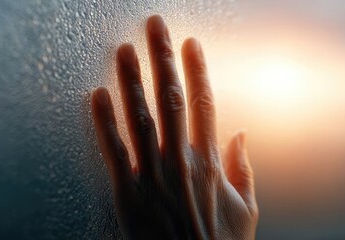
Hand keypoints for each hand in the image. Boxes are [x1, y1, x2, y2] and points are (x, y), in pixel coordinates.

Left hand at [91, 15, 256, 238]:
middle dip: (162, 59)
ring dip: (131, 80)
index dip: (198, 71)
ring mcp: (152, 176)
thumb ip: (242, 170)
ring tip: (125, 50)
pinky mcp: (127, 194)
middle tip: (155, 27)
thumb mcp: (246, 210)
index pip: (205, 104)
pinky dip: (104, 122)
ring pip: (141, 117)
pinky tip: (98, 96)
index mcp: (210, 163)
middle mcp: (181, 162)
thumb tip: (240, 135)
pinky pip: (114, 151)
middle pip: (172, 99)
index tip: (192, 44)